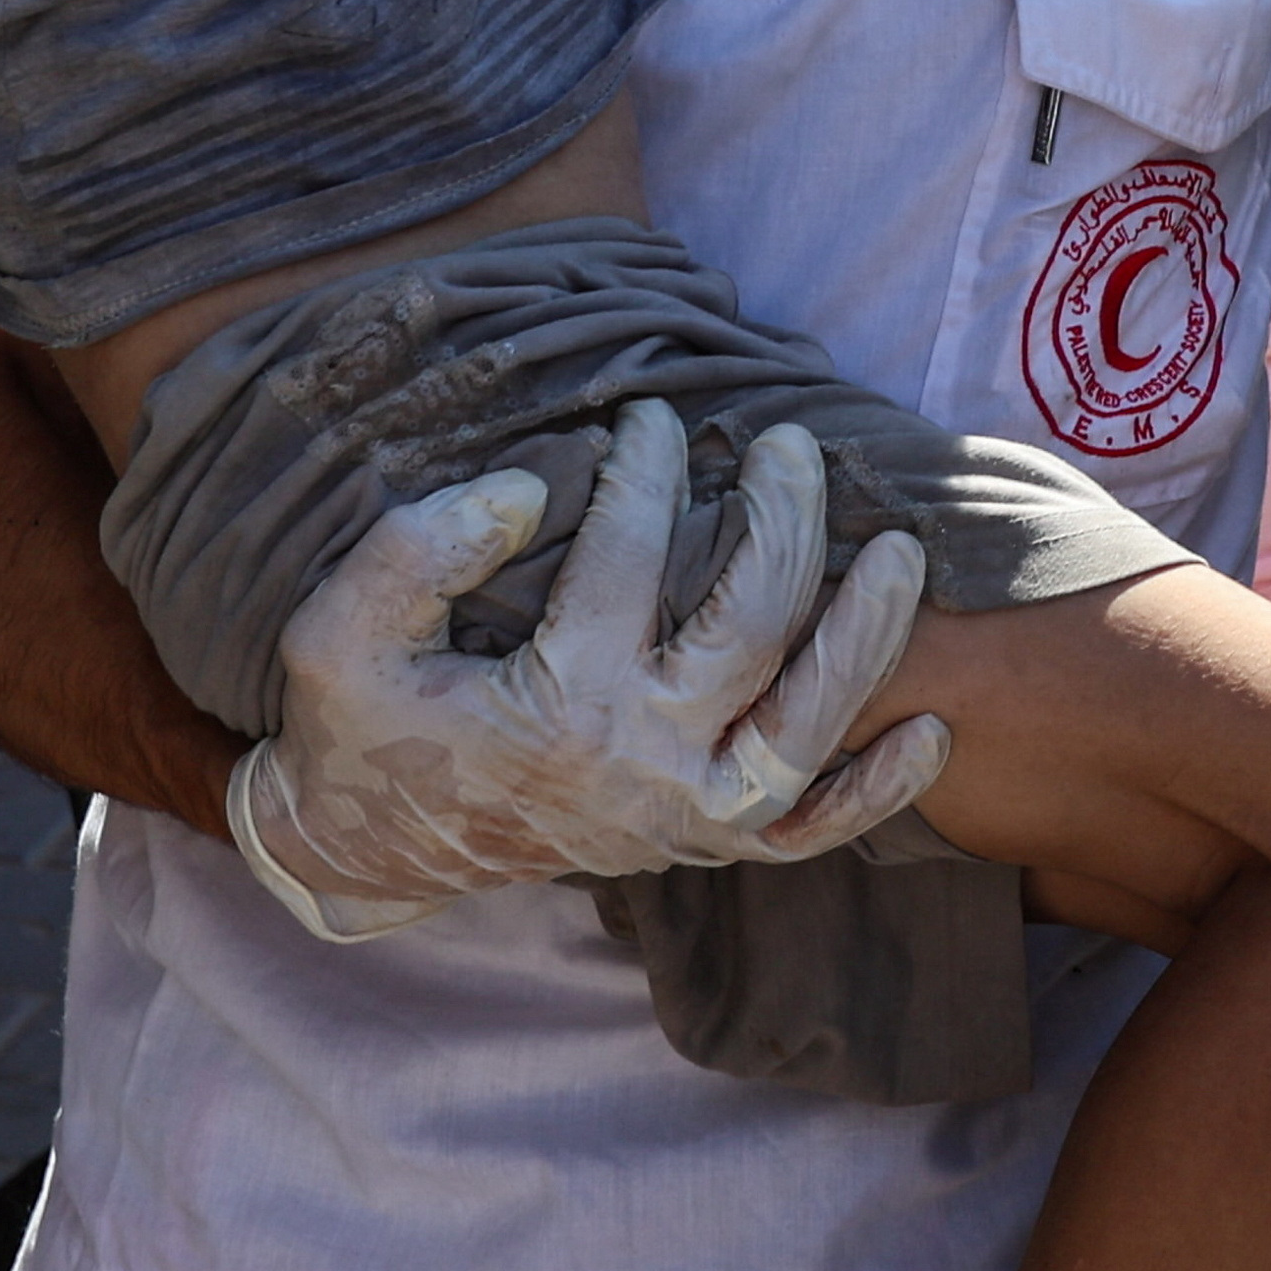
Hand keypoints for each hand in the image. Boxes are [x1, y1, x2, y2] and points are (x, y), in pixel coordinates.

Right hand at [240, 405, 949, 937]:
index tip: (650, 421)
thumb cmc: (360, 726)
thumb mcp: (338, 634)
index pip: (628, 559)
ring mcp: (685, 815)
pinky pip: (811, 831)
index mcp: (558, 704)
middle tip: (789, 446)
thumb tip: (525, 488)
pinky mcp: (704, 843)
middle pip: (751, 628)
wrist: (370, 849)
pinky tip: (933, 731)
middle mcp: (641, 763)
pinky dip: (876, 792)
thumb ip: (416, 552)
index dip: (644, 473)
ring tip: (903, 550)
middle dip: (782, 522)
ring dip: (866, 637)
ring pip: (809, 727)